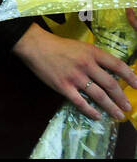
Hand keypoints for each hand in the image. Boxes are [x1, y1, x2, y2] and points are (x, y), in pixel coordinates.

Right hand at [12, 23, 136, 120]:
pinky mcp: (63, 86)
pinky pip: (80, 102)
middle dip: (122, 98)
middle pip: (111, 84)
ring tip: (118, 115)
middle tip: (128, 107)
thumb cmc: (58, 45)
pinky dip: (90, 111)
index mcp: (92, 53)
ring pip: (99, 95)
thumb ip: (95, 58)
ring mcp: (75, 77)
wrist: (35, 46)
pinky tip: (97, 116)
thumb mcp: (81, 46)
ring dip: (111, 107)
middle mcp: (86, 65)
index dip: (130, 76)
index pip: (117, 66)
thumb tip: (110, 71)